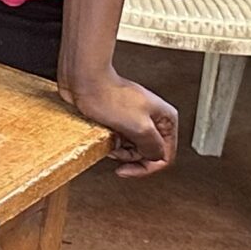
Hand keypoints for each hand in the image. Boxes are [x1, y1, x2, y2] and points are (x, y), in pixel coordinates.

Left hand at [59, 68, 179, 175]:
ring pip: (134, 147)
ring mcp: (136, 118)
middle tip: (117, 154)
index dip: (148, 167)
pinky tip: (105, 139)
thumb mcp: (140, 128)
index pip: (165, 155)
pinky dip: (113, 144)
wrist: (84, 80)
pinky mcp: (120, 118)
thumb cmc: (109, 96)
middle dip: (132, 158)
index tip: (128, 170)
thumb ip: (154, 147)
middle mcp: (153, 118)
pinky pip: (120, 139)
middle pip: (149, 152)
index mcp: (166, 118)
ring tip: (110, 145)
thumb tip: (156, 157)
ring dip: (121, 152)